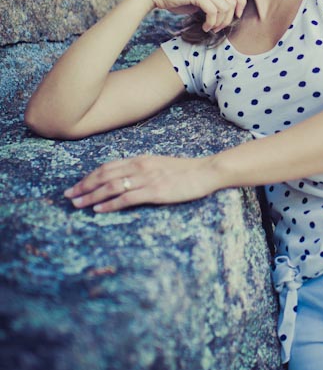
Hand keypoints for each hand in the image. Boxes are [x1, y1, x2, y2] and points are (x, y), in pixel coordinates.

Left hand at [63, 154, 219, 212]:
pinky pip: (127, 198)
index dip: (90, 176)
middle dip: (84, 186)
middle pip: (105, 175)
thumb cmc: (185, 171)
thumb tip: (125, 179)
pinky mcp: (155, 192)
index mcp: (140, 159)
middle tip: (69, 196)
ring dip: (92, 195)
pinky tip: (99, 209)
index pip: (108, 167)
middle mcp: (140, 166)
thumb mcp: (160, 165)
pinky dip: (110, 204)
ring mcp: (147, 179)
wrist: (206, 172)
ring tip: (78, 204)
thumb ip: (142, 170)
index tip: (77, 185)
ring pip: (112, 186)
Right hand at [144, 0, 245, 31]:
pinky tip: (204, 26)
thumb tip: (224, 15)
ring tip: (210, 28)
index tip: (235, 15)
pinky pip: (212, 11)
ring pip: (224, 7)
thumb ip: (211, 2)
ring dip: (219, 22)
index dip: (241, 2)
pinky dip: (211, 22)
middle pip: (232, 2)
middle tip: (217, 28)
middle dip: (227, 19)